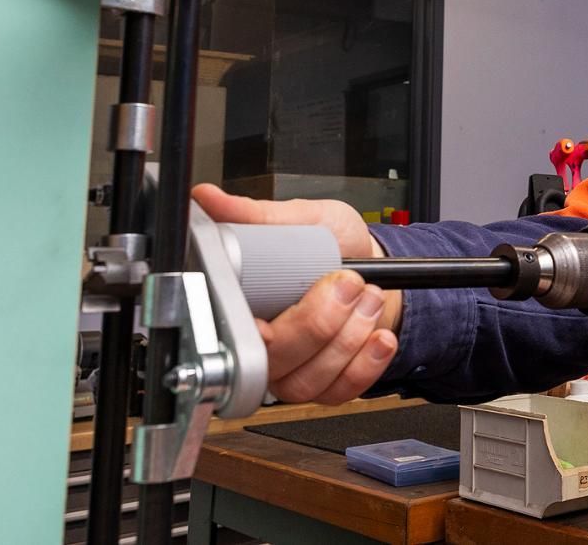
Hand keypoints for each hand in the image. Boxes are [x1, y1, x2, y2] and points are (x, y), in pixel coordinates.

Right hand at [192, 183, 400, 403]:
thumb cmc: (332, 247)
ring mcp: (294, 371)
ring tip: (369, 297)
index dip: (255, 331)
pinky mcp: (326, 386)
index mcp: (246, 307)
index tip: (277, 317)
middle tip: (349, 284)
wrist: (372, 270)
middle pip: (276, 360)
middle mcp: (265, 344)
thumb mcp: (301, 219)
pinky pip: (341, 390)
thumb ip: (257, 214)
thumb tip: (209, 198)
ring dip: (350, 336)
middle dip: (321, 322)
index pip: (232, 335)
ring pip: (310, 379)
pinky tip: (378, 334)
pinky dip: (368, 361)